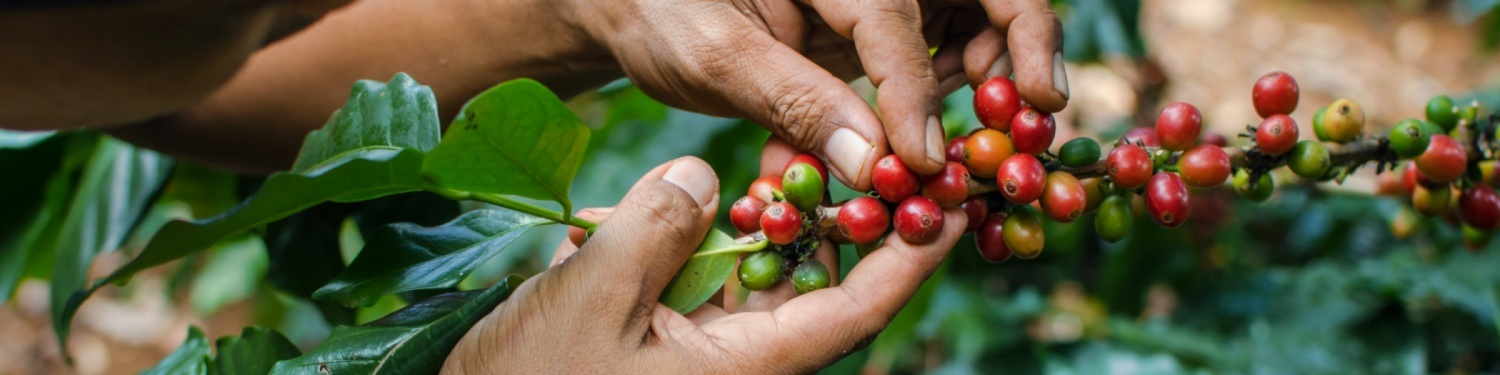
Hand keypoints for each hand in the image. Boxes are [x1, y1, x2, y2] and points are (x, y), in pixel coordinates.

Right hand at [443, 156, 966, 372]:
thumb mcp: (591, 298)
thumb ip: (656, 227)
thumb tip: (704, 177)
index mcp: (745, 368)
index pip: (852, 312)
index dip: (908, 259)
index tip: (951, 209)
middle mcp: (739, 362)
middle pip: (818, 287)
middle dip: (838, 223)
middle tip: (860, 158)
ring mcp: (706, 353)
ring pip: (765, 279)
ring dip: (769, 226)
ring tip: (780, 168)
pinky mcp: (670, 340)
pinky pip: (713, 284)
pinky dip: (709, 242)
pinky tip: (687, 205)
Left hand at [574, 0, 1067, 189]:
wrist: (636, 3)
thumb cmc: (661, 14)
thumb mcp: (711, 57)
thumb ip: (793, 102)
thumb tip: (875, 166)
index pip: (890, 14)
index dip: (916, 90)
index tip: (923, 161)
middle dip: (1020, 36)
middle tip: (1040, 107)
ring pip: (975, 5)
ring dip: (996, 62)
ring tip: (994, 125)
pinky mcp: (877, 13)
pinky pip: (941, 38)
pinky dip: (953, 81)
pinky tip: (938, 130)